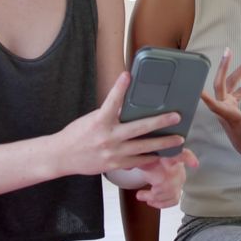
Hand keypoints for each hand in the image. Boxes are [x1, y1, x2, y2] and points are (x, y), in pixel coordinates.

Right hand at [57, 72, 185, 175]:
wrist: (62, 156)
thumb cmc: (77, 134)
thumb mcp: (91, 119)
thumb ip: (110, 115)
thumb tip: (129, 107)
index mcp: (99, 121)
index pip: (111, 101)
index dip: (120, 88)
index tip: (128, 75)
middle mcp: (108, 137)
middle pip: (139, 128)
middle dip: (160, 122)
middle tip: (176, 116)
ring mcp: (113, 152)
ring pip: (144, 148)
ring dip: (163, 143)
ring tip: (179, 139)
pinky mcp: (114, 164)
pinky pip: (138, 161)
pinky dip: (151, 157)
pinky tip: (163, 154)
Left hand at [133, 149, 198, 208]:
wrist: (157, 162)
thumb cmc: (151, 159)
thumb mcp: (142, 157)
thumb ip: (135, 160)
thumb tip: (125, 166)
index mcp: (170, 157)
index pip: (183, 155)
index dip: (189, 159)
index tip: (194, 164)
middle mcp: (177, 168)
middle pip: (170, 183)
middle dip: (154, 193)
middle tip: (140, 195)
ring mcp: (179, 179)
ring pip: (171, 193)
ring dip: (155, 198)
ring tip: (142, 197)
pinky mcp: (178, 189)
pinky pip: (174, 200)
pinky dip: (161, 203)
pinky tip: (151, 202)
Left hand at [199, 48, 240, 160]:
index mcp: (229, 116)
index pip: (214, 105)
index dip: (205, 96)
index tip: (196, 87)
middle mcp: (225, 108)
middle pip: (222, 84)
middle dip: (224, 67)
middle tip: (228, 51)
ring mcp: (228, 105)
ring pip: (232, 83)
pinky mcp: (232, 104)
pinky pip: (240, 91)